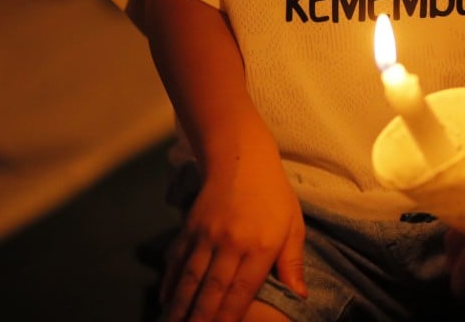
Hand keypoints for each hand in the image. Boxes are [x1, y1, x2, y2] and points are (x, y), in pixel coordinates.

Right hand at [159, 159, 306, 321]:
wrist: (241, 159)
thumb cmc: (273, 195)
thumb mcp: (293, 225)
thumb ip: (292, 263)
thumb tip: (300, 295)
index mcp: (260, 245)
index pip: (242, 290)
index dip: (229, 316)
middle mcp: (231, 242)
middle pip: (212, 289)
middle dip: (200, 317)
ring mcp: (207, 234)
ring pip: (190, 278)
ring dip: (179, 306)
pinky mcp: (190, 227)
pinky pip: (177, 259)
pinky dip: (169, 282)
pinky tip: (164, 300)